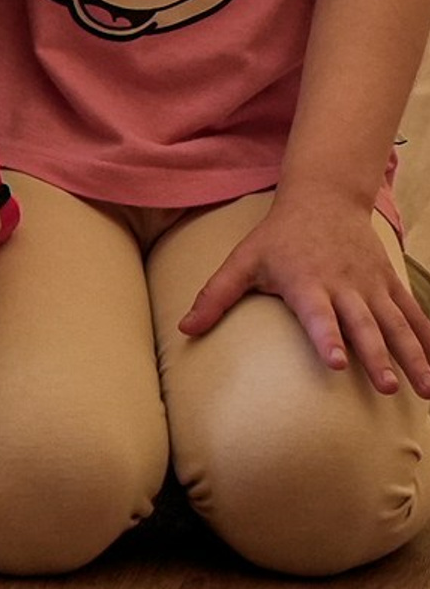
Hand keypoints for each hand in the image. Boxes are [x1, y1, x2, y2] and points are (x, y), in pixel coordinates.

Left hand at [177, 191, 429, 396]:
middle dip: (377, 356)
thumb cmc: (277, 237)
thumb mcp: (243, 260)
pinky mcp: (390, 283)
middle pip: (363, 324)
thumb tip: (183, 330)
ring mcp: (372, 285)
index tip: (336, 363)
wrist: (323, 198)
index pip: (317, 314)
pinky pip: (414, 312)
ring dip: (414, 356)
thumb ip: (215, 296)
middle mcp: (343, 286)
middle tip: (388, 387)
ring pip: (397, 323)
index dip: (326, 338)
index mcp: (306, 283)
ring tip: (427, 390)